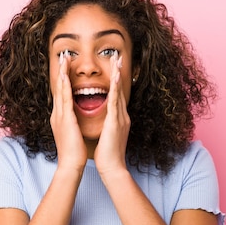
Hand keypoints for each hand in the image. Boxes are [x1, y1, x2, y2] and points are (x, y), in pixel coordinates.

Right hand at [50, 51, 86, 171]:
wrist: (71, 165)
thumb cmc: (74, 153)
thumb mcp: (72, 134)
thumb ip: (73, 125)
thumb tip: (75, 120)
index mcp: (60, 118)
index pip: (61, 95)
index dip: (63, 80)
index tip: (65, 67)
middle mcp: (57, 114)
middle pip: (58, 88)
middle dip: (61, 71)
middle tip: (62, 56)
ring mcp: (59, 116)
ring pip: (60, 89)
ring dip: (62, 73)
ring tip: (64, 58)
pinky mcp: (65, 119)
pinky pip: (65, 98)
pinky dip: (65, 85)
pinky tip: (66, 75)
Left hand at [94, 52, 130, 175]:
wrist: (112, 168)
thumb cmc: (107, 155)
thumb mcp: (107, 135)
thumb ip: (107, 125)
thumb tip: (103, 120)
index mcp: (118, 119)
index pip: (116, 96)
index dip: (115, 81)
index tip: (113, 67)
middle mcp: (121, 116)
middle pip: (120, 90)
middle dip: (118, 73)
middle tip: (117, 56)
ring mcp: (120, 118)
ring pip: (119, 92)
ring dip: (118, 75)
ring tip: (117, 60)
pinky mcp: (116, 122)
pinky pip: (116, 101)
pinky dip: (116, 88)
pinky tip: (115, 78)